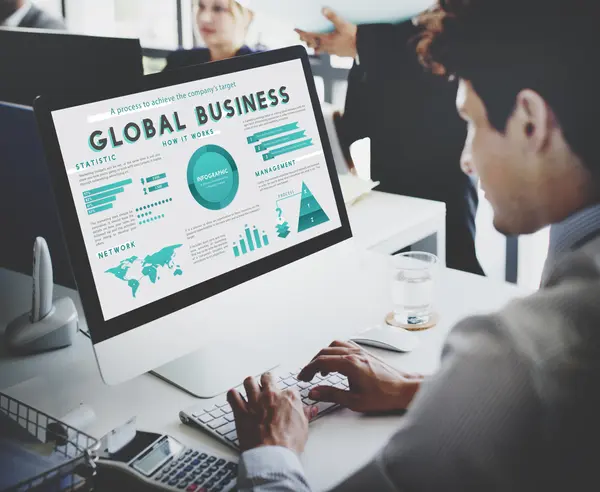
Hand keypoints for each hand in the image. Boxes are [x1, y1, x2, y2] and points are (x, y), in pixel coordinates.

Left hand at [227, 373, 316, 453]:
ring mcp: (255, 401)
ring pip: (249, 382)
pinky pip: (233, 396)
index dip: (286, 395)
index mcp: (289, 397)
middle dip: (266, 381)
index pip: (289, 388)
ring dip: (249, 385)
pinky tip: (235, 398)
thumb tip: (311, 410)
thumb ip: (305, 415)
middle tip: (266, 386)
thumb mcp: (304, 428)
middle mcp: (271, 395)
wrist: (272, 455)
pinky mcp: (241, 411)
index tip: (285, 400)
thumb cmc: (288, 444)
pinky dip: (233, 396)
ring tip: (250, 389)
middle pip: (267, 378)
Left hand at [295, 8, 357, 57]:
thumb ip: (333, 17)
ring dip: (314, 45)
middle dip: (306, 40)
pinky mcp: (337, 54)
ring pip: (319, 50)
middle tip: (302, 36)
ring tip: (311, 42)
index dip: (302, 33)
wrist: (363, 47)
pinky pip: (327, 52)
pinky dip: (323, 49)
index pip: (310, 36)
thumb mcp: (343, 24)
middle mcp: (328, 47)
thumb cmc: (354, 37)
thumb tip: (324, 9)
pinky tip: (326, 46)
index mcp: (327, 39)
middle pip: (313, 44)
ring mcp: (332, 51)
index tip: (297, 30)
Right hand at [298, 340, 423, 412]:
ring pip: (334, 346)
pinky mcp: (365, 353)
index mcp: (349, 364)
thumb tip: (315, 392)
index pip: (321, 362)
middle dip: (313, 363)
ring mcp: (360, 351)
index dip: (308, 369)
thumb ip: (331, 394)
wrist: (404, 389)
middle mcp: (354, 354)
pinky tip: (336, 363)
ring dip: (324, 356)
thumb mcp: (354, 400)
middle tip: (307, 375)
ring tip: (320, 370)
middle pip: (325, 352)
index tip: (303, 377)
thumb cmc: (384, 395)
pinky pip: (344, 345)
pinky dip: (334, 352)